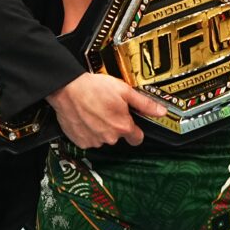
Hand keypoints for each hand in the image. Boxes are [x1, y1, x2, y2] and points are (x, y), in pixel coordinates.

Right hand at [45, 73, 166, 148]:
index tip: (130, 123)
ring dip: (101, 128)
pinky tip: (85, 117)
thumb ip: (144, 103)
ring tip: (95, 111)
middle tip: (108, 109)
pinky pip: (89, 139)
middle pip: (118, 136)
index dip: (135, 130)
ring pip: (103, 137)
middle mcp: (109, 138)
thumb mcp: (124, 90)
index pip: (137, 138)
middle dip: (115, 125)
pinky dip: (88, 131)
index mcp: (122, 126)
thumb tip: (161, 111)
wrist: (67, 89)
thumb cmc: (94, 88)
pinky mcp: (80, 141)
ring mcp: (94, 141)